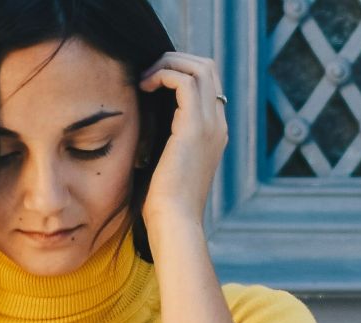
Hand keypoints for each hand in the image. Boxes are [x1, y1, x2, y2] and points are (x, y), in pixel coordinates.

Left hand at [136, 51, 228, 229]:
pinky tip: (144, 87)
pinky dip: (163, 75)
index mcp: (214, 132)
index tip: (151, 82)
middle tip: (147, 74)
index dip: (179, 72)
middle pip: (207, 68)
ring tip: (144, 78)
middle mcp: (218, 125)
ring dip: (168, 64)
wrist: (174, 223)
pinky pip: (185, 81)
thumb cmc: (163, 203)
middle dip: (175, 61)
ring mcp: (211, 125)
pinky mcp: (196, 128)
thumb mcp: (163, 162)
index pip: (207, 83)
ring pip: (200, 68)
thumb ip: (162, 139)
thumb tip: (142, 121)